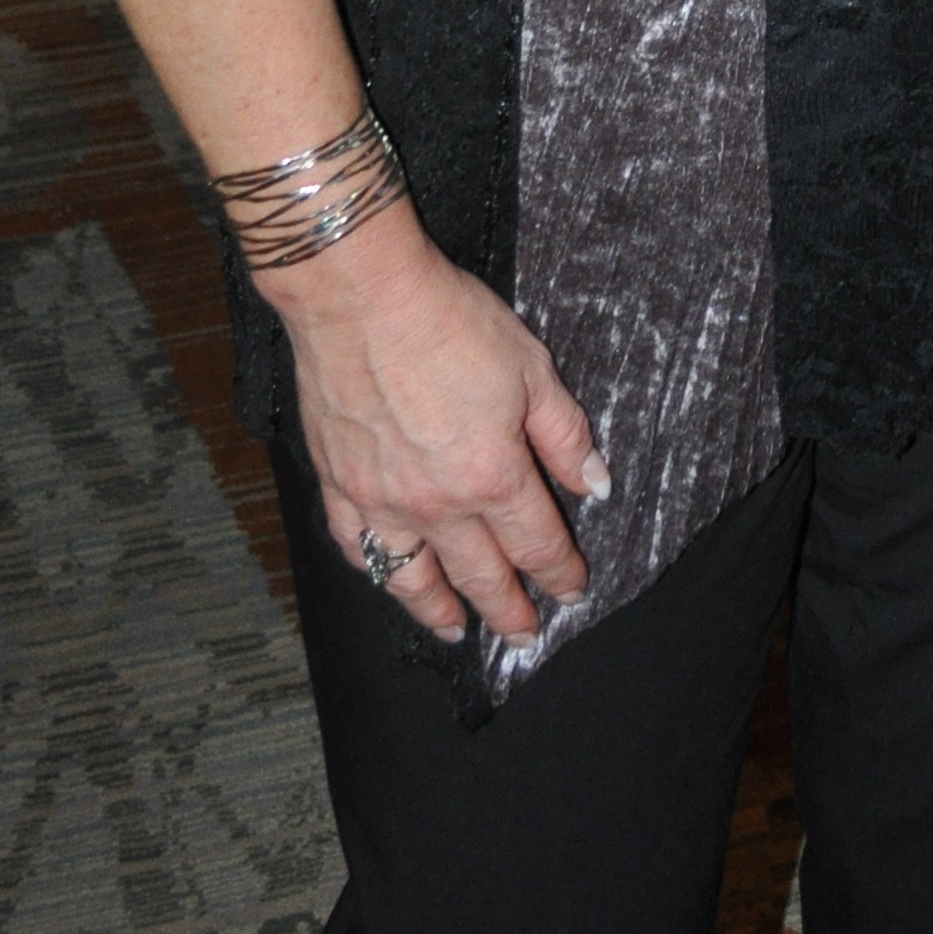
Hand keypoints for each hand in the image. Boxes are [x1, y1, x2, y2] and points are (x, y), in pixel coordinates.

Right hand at [266, 207, 608, 642]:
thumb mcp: (531, 369)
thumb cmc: (451, 323)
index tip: (572, 589)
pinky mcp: (338, 485)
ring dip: (439, 611)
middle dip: (508, 610)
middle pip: (480, 574)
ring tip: (457, 631)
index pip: (536, 542)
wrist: (361, 298)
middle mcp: (436, 504)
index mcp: (492, 475)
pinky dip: (376, 571)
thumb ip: (565, 435)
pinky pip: (356, 547)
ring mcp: (381, 501)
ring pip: (413, 579)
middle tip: (523, 634)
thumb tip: (594, 484)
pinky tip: (389, 577)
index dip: (559, 571)